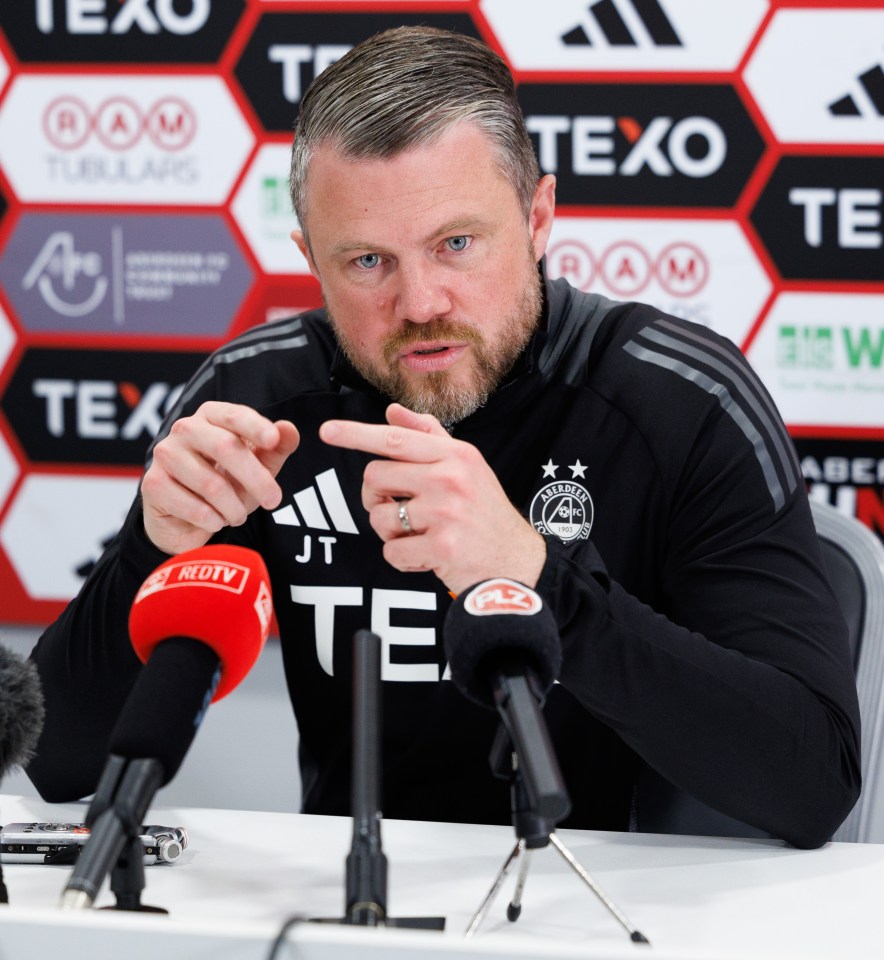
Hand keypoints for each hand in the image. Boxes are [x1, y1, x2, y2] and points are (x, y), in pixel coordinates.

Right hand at [141, 401, 299, 554]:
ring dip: (234, 508)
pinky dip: (213, 520)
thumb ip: (275, 449)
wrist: (185, 519)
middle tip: (274, 501)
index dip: (255, 426)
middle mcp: (184, 429)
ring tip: (238, 515)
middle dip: (256, 479)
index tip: (273, 440)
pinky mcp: (153, 484)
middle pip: (226, 448)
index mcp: (211, 416)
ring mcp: (165, 454)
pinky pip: (192, 506)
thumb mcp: (256, 467)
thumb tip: (289, 430)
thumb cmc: (225, 483)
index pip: (235, 415)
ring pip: (211, 483)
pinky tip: (216, 521)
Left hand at [319, 403, 545, 595]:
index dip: (355, 435)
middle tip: (397, 508)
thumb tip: (392, 411)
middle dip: (375, 497)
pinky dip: (402, 559)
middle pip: (375, 478)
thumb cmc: (484, 512)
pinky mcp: (442, 547)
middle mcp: (450, 478)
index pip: (394, 440)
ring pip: (379, 517)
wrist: (516, 562)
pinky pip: (392, 552)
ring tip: (419, 535)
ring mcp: (446, 513)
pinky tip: (426, 557)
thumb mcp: (466, 466)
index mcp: (455, 455)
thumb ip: (428, 436)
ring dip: (389, 532)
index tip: (326, 431)